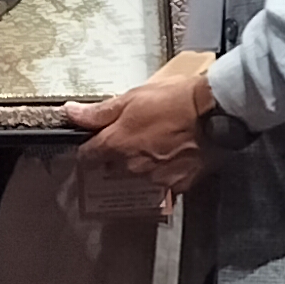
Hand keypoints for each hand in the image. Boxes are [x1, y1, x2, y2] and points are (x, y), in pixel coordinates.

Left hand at [64, 50, 214, 193]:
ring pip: (138, 177)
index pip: (88, 157)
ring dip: (141, 166)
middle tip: (132, 137)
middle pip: (113, 168)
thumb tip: (69, 114)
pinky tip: (174, 157)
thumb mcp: (132, 98)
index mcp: (116, 146)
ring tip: (156, 145)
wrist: (215, 112)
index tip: (95, 142)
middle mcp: (132, 168)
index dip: (89, 149)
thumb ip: (99, 112)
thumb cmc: (172, 100)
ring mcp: (157, 179)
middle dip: (117, 156)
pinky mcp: (180, 185)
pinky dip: (166, 174)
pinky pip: (165, 184)